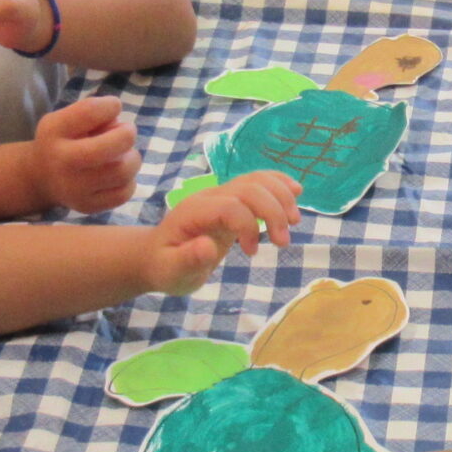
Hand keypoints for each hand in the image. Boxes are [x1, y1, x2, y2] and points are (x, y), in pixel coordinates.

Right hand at [30, 97, 140, 213]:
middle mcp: (61, 160)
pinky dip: (129, 180)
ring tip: (123, 154)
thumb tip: (120, 126)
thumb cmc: (63, 140)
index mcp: (54, 130)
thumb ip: (94, 115)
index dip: (111, 105)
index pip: (90, 111)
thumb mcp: (67, 118)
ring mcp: (74, 188)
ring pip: (122, 172)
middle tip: (127, 132)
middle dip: (127, 135)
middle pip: (109, 148)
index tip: (113, 106)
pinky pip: (124, 193)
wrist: (41, 177)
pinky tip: (118, 174)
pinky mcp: (87, 206)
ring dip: (132, 158)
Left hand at [139, 172, 299, 295]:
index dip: (248, 226)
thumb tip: (208, 247)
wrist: (156, 256)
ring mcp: (222, 195)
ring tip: (294, 222)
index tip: (251, 253)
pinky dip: (279, 184)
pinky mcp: (234, 201)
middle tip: (283, 242)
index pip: (231, 206)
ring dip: (281, 197)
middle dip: (273, 211)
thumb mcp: (170, 271)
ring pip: (257, 180)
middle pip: (249, 188)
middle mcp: (210, 197)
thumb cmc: (165, 267)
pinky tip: (296, 192)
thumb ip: (187, 259)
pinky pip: (258, 182)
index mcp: (195, 212)